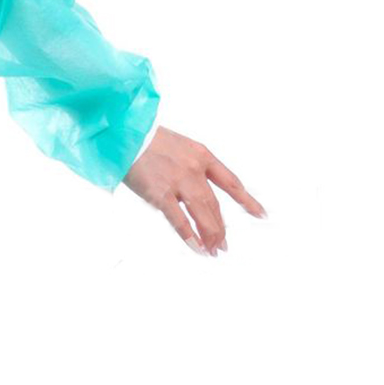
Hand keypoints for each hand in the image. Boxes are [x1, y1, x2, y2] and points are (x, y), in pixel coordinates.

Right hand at [123, 127, 263, 254]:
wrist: (123, 133)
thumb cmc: (143, 139)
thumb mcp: (177, 146)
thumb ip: (188, 167)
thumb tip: (189, 193)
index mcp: (202, 155)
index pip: (231, 182)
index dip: (247, 201)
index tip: (260, 214)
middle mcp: (195, 169)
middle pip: (215, 205)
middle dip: (220, 228)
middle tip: (223, 245)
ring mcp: (178, 182)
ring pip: (202, 214)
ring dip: (210, 235)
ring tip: (213, 251)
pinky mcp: (160, 193)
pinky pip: (179, 220)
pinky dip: (189, 236)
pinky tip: (197, 247)